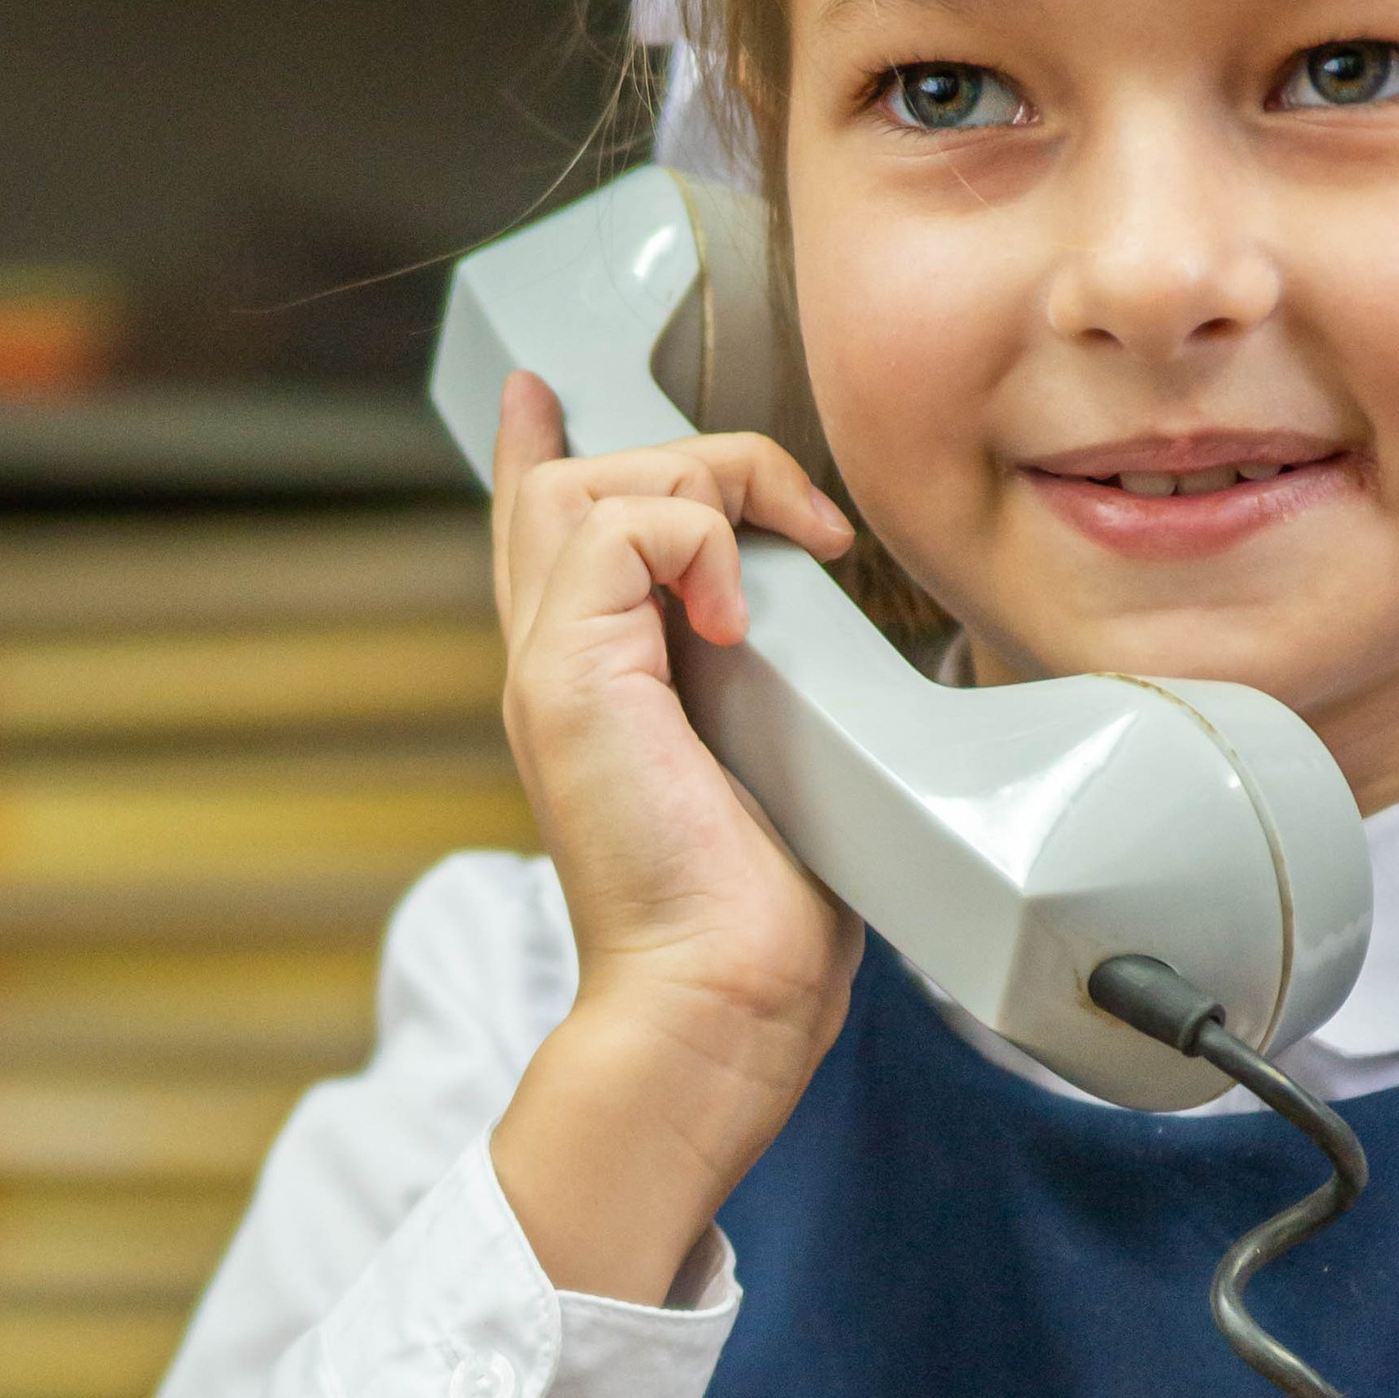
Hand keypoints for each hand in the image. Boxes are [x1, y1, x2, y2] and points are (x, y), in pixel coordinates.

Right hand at [486, 371, 864, 1301]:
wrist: (717, 1004)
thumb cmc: (763, 915)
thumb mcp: (785, 760)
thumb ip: (779, 680)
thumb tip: (858, 625)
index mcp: (589, 683)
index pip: (540, 531)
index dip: (541, 446)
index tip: (542, 393)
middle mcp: (549, 664)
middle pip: (566, 481)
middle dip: (694, 460)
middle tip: (801, 516)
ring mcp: (547, 668)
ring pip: (587, 482)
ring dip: (707, 488)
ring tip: (789, 557)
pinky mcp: (568, 680)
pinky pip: (618, 528)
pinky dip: (702, 545)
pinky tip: (749, 619)